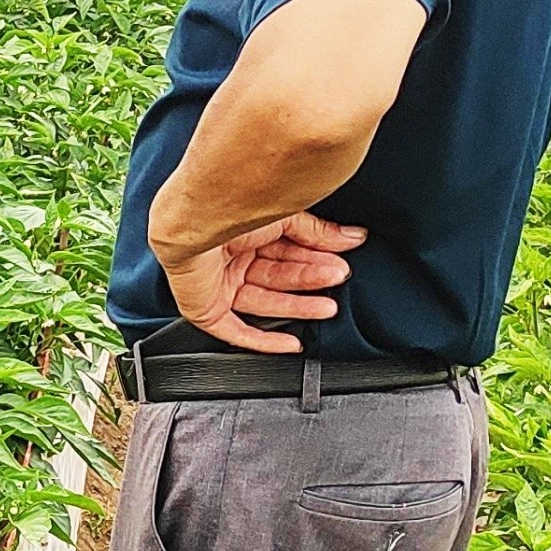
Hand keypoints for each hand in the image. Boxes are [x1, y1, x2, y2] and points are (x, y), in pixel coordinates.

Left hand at [156, 211, 364, 352]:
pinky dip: (265, 341)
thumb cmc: (229, 206)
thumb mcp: (284, 216)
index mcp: (245, 231)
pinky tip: (292, 344)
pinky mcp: (205, 309)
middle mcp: (229, 257)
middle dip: (310, 280)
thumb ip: (318, 232)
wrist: (196, 219)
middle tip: (338, 279)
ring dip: (298, 306)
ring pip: (264, 303)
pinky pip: (236, 332)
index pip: (286, 252)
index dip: (315, 258)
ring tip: (328, 307)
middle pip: (278, 277)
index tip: (342, 260)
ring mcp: (216, 284)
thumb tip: (354, 237)